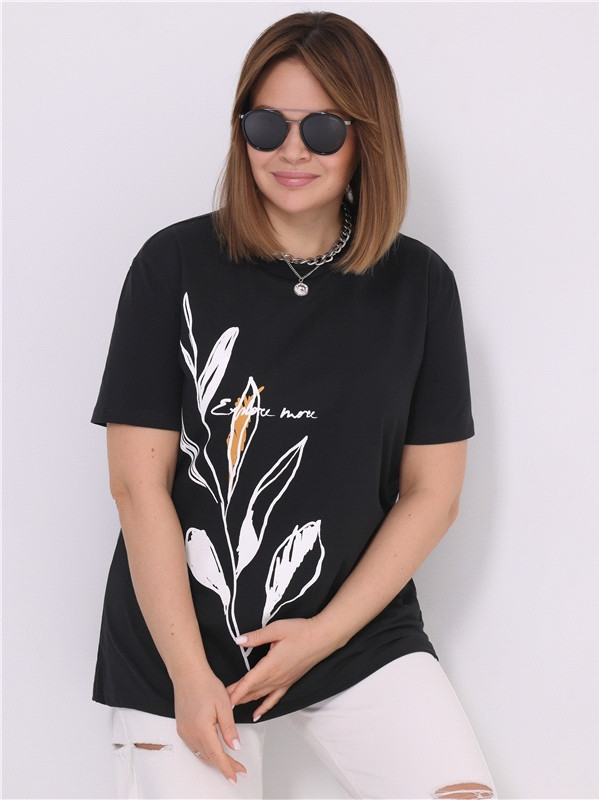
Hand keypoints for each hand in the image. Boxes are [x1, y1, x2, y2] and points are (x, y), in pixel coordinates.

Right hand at [173, 666, 246, 784]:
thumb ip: (229, 728)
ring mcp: (184, 732)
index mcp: (201, 729)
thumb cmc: (205, 684)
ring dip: (215, 759)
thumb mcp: (224, 705)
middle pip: (209, 757)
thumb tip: (235, 746)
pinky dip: (206, 751)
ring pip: (201, 753)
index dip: (227, 768)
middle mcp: (190, 733)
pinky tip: (214, 750)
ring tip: (230, 762)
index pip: (216, 755)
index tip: (235, 777)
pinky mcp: (182, 728)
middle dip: (225, 765)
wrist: (188, 674)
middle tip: (239, 769)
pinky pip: (195, 746)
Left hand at [227, 618, 335, 719]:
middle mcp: (276, 677)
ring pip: (261, 696)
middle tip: (220, 703)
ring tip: (232, 708)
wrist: (322, 638)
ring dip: (246, 702)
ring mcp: (283, 682)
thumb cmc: (301, 632)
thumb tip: (240, 640)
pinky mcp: (289, 682)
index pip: (249, 681)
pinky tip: (258, 714)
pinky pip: (274, 699)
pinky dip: (264, 707)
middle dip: (236, 697)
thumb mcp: (276, 629)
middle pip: (252, 691)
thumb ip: (256, 637)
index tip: (224, 699)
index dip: (236, 691)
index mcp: (271, 664)